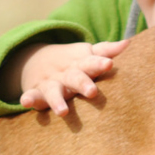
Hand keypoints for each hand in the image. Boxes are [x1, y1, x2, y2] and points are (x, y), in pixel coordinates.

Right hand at [8, 40, 127, 115]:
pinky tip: (25, 103)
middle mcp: (66, 74)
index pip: (92, 62)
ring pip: (54, 91)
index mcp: (81, 64)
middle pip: (75, 78)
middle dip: (83, 84)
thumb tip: (128, 43)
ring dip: (57, 100)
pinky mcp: (36, 92)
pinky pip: (32, 96)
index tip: (109, 64)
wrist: (38, 60)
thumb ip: (106, 51)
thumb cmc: (74, 63)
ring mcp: (51, 83)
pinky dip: (28, 99)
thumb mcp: (87, 54)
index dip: (100, 63)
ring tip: (63, 111)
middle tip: (92, 92)